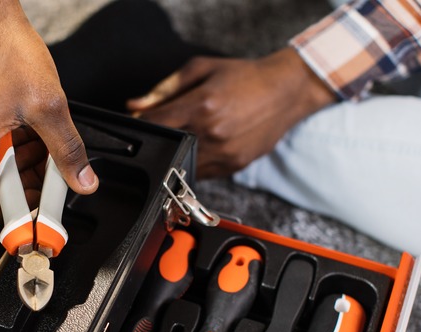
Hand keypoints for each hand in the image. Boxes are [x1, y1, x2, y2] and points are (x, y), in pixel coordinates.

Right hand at [0, 0, 97, 221]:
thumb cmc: (6, 50)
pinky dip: (16, 149)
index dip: (12, 215)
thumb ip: (68, 150)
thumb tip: (83, 181)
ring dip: (25, 167)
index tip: (38, 213)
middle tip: (55, 177)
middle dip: (27, 186)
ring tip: (49, 149)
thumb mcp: (49, 106)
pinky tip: (36, 135)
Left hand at [127, 48, 335, 177]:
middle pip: (166, 147)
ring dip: (176, 154)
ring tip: (187, 136)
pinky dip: (196, 162)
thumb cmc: (245, 77)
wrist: (286, 91)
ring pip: (182, 164)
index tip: (139, 123)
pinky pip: (203, 172)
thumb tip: (134, 105)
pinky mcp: (234, 165)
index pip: (155, 124)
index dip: (141, 124)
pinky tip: (203, 145)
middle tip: (164, 130)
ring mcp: (224, 152)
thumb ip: (164, 89)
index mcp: (201, 105)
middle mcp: (212, 132)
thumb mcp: (201, 69)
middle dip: (159, 140)